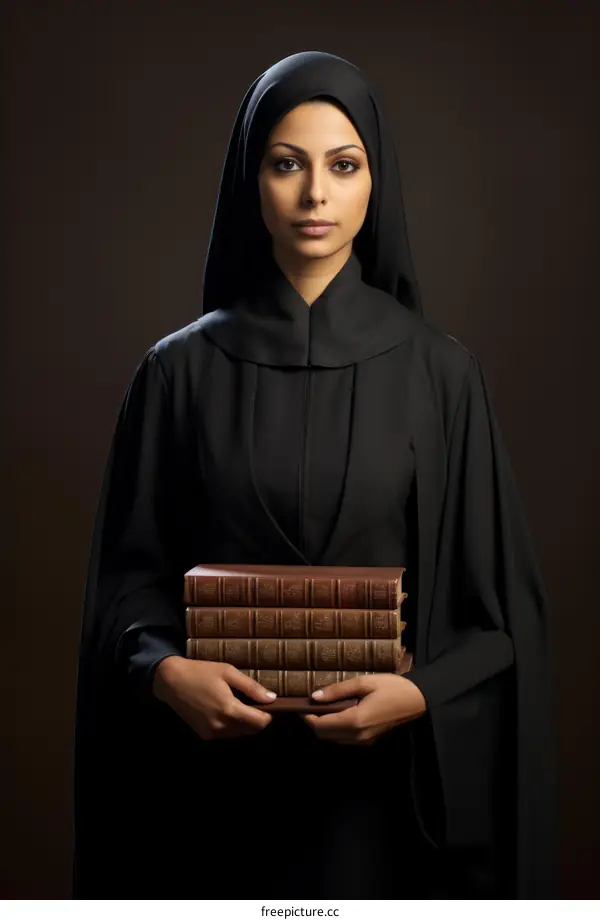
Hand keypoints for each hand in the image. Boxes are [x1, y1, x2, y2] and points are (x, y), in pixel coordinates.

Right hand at [152, 657, 276, 740]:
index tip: (268, 704)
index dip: (268, 714)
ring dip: (245, 723)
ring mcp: (212, 733)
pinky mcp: (204, 735)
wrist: (171, 681)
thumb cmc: (201, 672)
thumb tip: (272, 698)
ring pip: (239, 733)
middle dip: (257, 718)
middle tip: (254, 702)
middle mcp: (221, 726)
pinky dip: (232, 725)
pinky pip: (226, 734)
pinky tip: (226, 710)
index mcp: (229, 709)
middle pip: (251, 730)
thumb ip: (251, 687)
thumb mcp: (228, 672)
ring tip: (240, 704)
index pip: (260, 723)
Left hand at [300, 673, 426, 744]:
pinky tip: (337, 713)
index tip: (300, 704)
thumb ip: (338, 690)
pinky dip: (335, 728)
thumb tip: (314, 696)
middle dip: (312, 721)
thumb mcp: (364, 682)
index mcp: (354, 721)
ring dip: (323, 726)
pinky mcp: (369, 741)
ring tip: (322, 707)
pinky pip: (344, 739)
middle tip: (309, 704)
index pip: (320, 726)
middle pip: (324, 735)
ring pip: (333, 738)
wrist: (418, 700)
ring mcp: (364, 741)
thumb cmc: (392, 687)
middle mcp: (357, 736)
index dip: (306, 716)